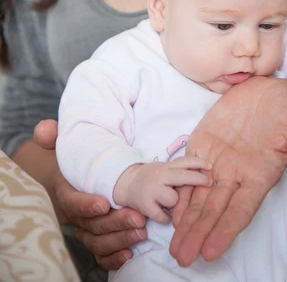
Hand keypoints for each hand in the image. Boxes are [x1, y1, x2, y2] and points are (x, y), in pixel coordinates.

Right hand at [34, 120, 146, 270]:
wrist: (76, 179)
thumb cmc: (75, 161)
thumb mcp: (63, 145)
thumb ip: (52, 136)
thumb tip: (44, 130)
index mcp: (66, 192)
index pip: (71, 202)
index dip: (85, 205)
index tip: (104, 203)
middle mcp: (75, 216)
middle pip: (92, 225)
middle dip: (114, 223)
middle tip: (137, 217)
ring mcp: (86, 229)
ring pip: (98, 242)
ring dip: (120, 239)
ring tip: (141, 231)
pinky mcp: (97, 239)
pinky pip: (102, 255)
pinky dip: (114, 257)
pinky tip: (130, 253)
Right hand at [114, 158, 212, 223]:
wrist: (127, 184)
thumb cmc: (153, 177)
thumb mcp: (165, 169)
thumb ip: (179, 170)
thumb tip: (205, 172)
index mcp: (166, 167)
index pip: (184, 161)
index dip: (198, 162)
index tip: (211, 165)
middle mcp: (159, 176)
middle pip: (182, 177)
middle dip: (198, 179)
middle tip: (210, 182)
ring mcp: (152, 190)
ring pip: (173, 199)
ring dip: (174, 203)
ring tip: (168, 202)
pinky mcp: (145, 206)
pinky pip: (163, 216)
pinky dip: (164, 217)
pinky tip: (162, 213)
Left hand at [169, 77, 286, 266]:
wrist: (275, 91)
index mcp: (260, 175)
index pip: (240, 210)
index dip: (225, 230)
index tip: (210, 251)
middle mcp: (237, 174)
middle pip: (214, 210)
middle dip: (198, 234)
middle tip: (183, 258)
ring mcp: (218, 160)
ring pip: (198, 196)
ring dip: (186, 221)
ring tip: (174, 246)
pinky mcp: (204, 143)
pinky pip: (188, 170)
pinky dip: (180, 189)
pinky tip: (169, 208)